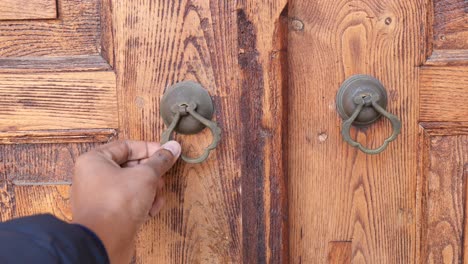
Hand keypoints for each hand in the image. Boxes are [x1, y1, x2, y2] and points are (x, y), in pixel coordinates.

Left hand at [71, 140, 180, 263]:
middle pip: (129, 166)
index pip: (126, 146)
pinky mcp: (106, 214)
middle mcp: (92, 176)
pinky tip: (151, 210)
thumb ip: (161, 160)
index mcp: (95, 160)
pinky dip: (141, 203)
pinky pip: (127, 201)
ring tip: (157, 196)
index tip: (167, 154)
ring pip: (131, 185)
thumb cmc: (119, 201)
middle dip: (150, 173)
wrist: (105, 241)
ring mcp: (98, 197)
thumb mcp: (146, 175)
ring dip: (149, 190)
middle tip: (163, 178)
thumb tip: (174, 147)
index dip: (149, 149)